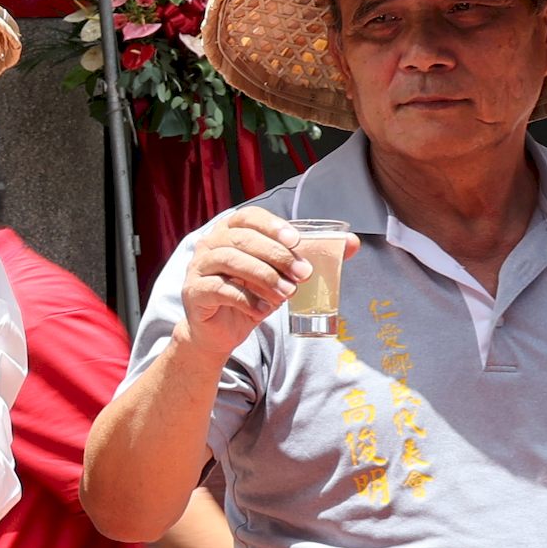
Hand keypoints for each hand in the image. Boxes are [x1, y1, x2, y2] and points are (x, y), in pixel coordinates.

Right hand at [174, 205, 315, 361]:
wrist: (220, 330)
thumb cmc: (251, 295)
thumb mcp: (281, 275)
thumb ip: (310, 257)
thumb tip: (352, 243)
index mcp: (230, 232)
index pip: (248, 216)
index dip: (272, 225)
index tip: (296, 240)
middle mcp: (210, 244)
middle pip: (242, 239)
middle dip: (276, 255)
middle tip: (303, 273)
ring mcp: (198, 267)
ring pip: (230, 261)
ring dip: (264, 277)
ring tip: (287, 293)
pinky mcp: (194, 292)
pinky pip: (220, 289)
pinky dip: (247, 299)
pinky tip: (263, 309)